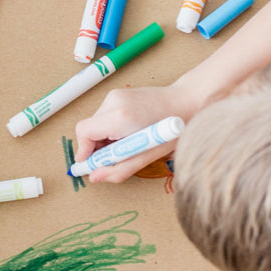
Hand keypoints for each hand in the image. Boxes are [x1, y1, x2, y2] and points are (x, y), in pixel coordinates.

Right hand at [74, 84, 190, 182]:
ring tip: (126, 144)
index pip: (84, 132)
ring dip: (104, 137)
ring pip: (96, 122)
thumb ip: (118, 169)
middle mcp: (114, 102)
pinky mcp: (118, 93)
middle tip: (113, 159)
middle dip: (96, 147)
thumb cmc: (172, 131)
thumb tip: (95, 177)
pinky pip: (104, 115)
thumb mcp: (147, 156)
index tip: (90, 164)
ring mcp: (115, 95)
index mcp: (120, 117)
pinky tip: (129, 132)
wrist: (187, 101)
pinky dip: (110, 128)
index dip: (84, 151)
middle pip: (88, 128)